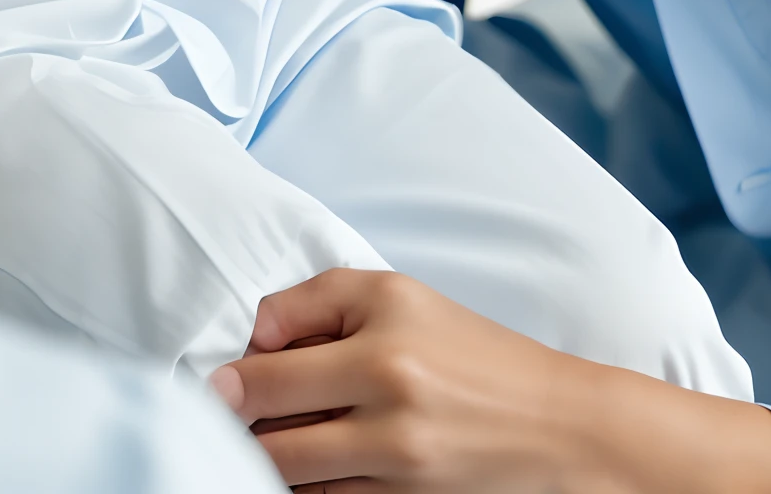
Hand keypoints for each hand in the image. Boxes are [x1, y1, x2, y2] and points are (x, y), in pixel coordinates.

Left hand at [210, 271, 770, 493]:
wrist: (557, 425)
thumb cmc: (469, 348)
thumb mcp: (397, 296)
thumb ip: (316, 302)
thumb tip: (249, 336)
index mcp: (382, 334)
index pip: (268, 366)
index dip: (228, 379)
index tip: (213, 381)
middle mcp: (388, 396)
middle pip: (269, 428)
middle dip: (235, 423)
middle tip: (221, 413)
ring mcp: (397, 463)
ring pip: (291, 473)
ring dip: (267, 457)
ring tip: (263, 435)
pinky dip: (308, 486)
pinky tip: (308, 464)